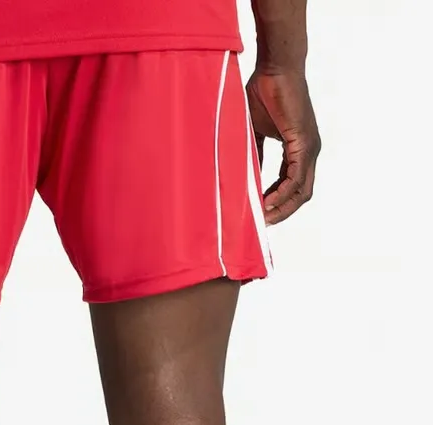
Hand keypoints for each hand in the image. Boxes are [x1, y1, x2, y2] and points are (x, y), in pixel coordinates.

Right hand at [246, 69, 320, 224]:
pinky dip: (282, 193)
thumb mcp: (255, 133)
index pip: (292, 186)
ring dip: (281, 208)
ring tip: (262, 219)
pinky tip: (266, 203)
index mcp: (299, 149)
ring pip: (301, 191)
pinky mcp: (304, 143)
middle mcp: (309, 151)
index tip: (259, 214)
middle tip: (261, 225)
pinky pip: (295, 178)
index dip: (277, 203)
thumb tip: (247, 179)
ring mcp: (310, 148)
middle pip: (301, 195)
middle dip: (281, 213)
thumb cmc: (264, 93)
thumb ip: (254, 156)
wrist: (274, 68)